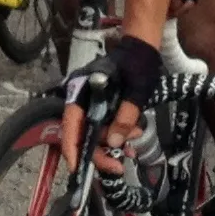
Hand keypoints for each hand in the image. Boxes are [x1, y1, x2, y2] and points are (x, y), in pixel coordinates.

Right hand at [60, 36, 161, 172]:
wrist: (143, 48)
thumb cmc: (137, 64)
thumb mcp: (136, 91)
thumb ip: (125, 116)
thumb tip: (113, 142)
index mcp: (82, 90)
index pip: (71, 122)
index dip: (72, 146)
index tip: (77, 167)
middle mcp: (81, 98)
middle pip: (83, 133)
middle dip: (100, 151)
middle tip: (118, 166)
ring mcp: (91, 103)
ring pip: (95, 132)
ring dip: (113, 142)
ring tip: (133, 142)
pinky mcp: (101, 106)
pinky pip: (104, 126)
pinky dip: (116, 134)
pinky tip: (132, 138)